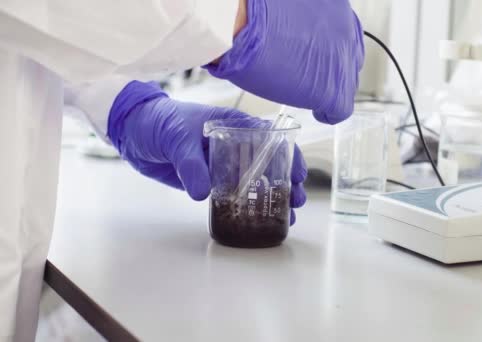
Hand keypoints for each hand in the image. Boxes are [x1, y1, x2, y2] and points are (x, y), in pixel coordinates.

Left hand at [107, 81, 306, 224]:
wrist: (131, 131)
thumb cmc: (158, 121)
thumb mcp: (177, 136)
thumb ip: (192, 163)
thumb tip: (204, 192)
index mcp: (232, 125)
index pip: (269, 138)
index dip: (288, 154)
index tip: (299, 172)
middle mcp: (233, 145)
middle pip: (268, 163)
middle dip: (286, 182)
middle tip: (297, 201)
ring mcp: (222, 164)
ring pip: (254, 181)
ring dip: (271, 197)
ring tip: (286, 216)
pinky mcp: (209, 181)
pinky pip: (232, 194)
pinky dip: (245, 206)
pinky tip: (257, 219)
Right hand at [206, 0, 364, 124]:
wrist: (244, 26)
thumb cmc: (253, 12)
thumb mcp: (287, 7)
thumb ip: (298, 20)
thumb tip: (289, 29)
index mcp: (336, 8)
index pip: (344, 34)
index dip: (330, 49)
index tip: (319, 54)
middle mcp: (345, 32)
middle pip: (350, 59)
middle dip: (333, 69)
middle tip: (314, 75)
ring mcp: (343, 62)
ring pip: (347, 83)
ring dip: (329, 88)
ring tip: (311, 93)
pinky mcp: (334, 90)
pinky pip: (340, 108)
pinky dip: (328, 113)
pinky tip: (319, 113)